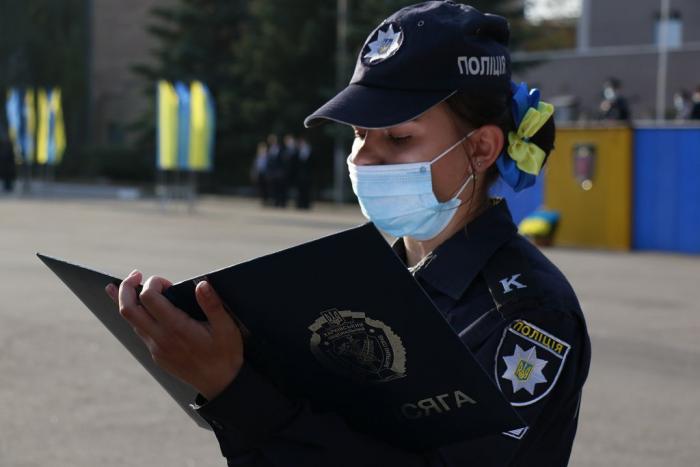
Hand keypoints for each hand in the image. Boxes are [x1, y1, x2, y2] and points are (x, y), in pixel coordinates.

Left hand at [105, 270, 243, 399]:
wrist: (220, 384)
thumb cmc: (225, 354)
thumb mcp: (227, 329)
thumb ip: (213, 305)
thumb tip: (202, 284)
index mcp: (176, 329)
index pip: (149, 298)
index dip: (153, 283)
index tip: (166, 281)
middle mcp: (161, 339)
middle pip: (127, 309)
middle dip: (125, 288)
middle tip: (134, 275)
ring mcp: (156, 348)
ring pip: (130, 321)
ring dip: (125, 300)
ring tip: (127, 284)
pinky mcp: (157, 354)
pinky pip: (139, 331)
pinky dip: (135, 315)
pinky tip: (136, 306)